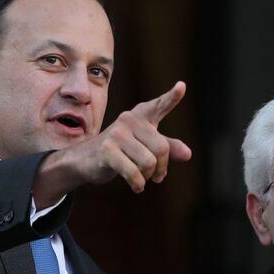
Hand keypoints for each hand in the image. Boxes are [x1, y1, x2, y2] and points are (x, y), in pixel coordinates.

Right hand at [35, 82, 191, 205]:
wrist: (85, 160)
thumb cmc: (120, 151)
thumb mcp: (145, 147)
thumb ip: (167, 148)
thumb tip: (188, 154)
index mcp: (140, 116)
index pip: (159, 106)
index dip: (172, 97)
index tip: (182, 86)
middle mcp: (129, 120)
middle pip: (162, 149)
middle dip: (161, 168)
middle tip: (157, 176)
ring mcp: (117, 134)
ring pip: (149, 162)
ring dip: (149, 177)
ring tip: (142, 178)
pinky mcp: (107, 150)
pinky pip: (134, 172)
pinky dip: (138, 184)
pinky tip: (137, 186)